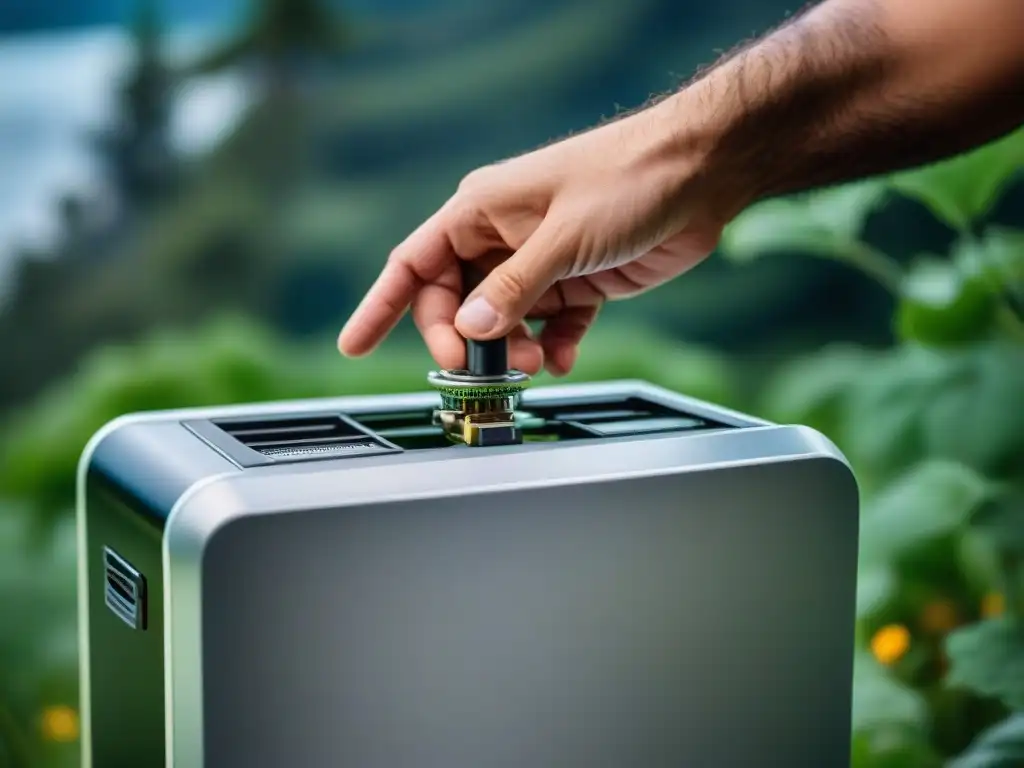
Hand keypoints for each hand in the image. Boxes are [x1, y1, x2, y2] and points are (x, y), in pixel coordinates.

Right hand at [337, 99, 730, 375]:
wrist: (702, 170)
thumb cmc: (629, 177)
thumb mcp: (563, 238)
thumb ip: (513, 288)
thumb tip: (470, 329)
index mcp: (481, 211)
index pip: (414, 264)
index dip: (380, 306)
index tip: (354, 344)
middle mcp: (504, 236)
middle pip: (457, 302)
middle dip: (465, 341)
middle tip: (485, 367)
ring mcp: (541, 260)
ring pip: (503, 320)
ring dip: (512, 349)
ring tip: (537, 360)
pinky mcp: (579, 280)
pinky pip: (551, 324)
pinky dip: (555, 345)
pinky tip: (567, 355)